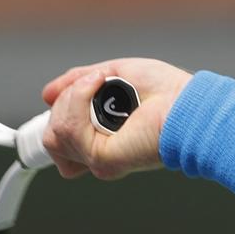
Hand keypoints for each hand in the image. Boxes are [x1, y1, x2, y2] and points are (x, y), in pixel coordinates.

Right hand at [40, 58, 193, 180]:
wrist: (187, 104)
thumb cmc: (165, 91)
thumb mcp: (112, 74)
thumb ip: (77, 84)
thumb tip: (47, 94)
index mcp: (101, 138)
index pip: (58, 141)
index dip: (56, 116)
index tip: (58, 97)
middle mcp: (97, 152)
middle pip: (51, 135)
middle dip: (66, 100)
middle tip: (96, 85)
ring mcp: (98, 158)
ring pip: (55, 131)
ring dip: (73, 97)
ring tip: (102, 83)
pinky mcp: (102, 159)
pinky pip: (68, 128)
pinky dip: (78, 98)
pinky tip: (100, 85)